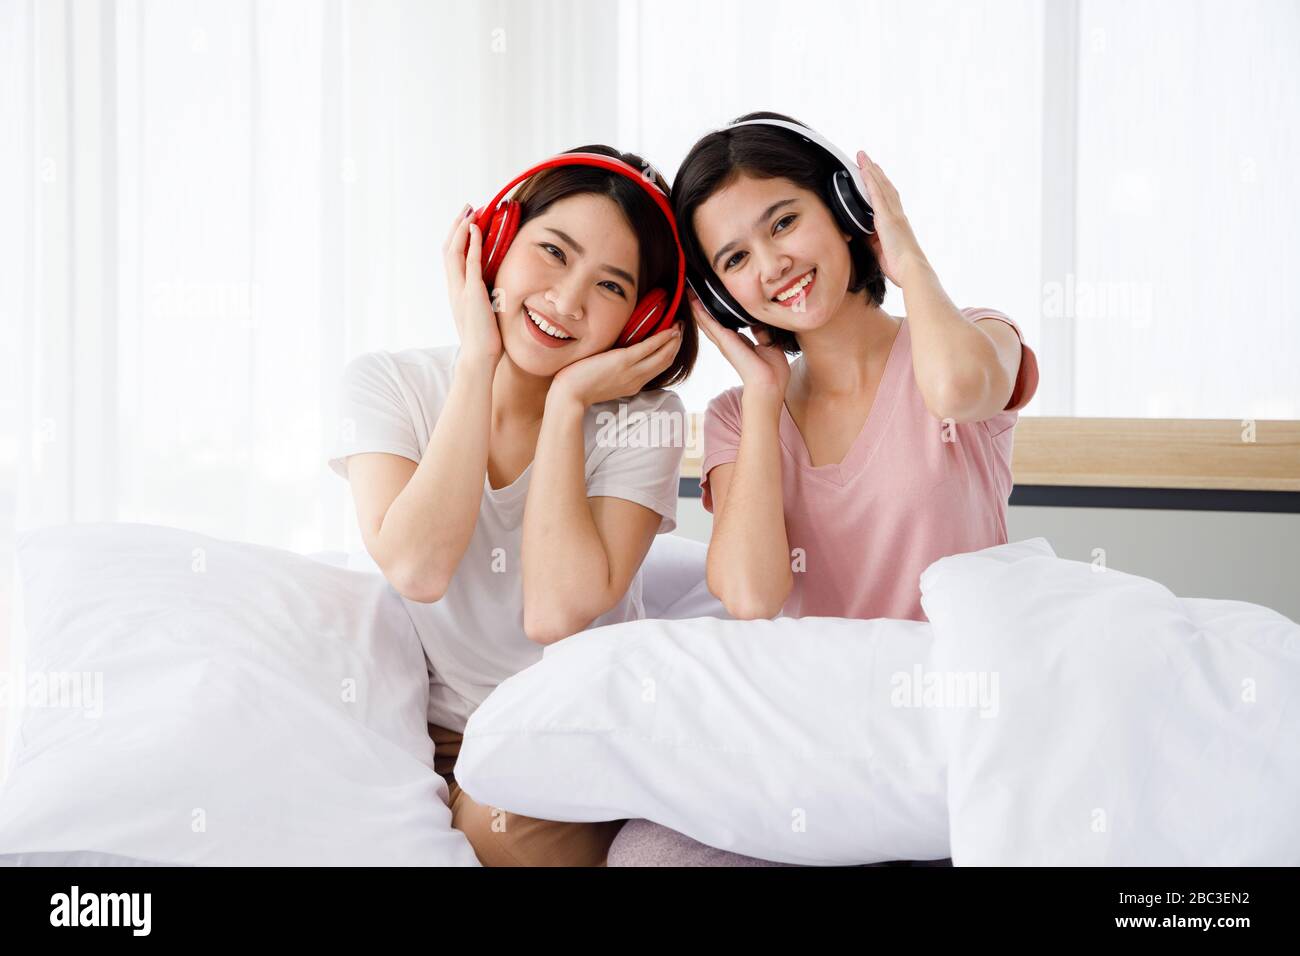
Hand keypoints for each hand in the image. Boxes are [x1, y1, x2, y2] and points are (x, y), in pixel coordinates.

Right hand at [442, 203, 502, 369]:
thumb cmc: (485, 339)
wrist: (479, 357)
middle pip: (448, 248)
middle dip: (457, 225)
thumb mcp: (484, 311)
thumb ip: (485, 296)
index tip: (467, 221)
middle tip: (467, 208)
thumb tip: (495, 287)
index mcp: (456, 291)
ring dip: (462, 228)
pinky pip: (470, 262)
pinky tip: (477, 229)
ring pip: (454, 251)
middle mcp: (454, 287)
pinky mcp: (472, 293)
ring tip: (471, 211)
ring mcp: (461, 289)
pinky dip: (472, 243)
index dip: (457, 237)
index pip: (451, 257)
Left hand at [549, 323, 682, 406]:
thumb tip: (615, 358)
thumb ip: (615, 372)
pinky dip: (662, 337)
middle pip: (665, 362)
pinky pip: (649, 347)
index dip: (669, 353)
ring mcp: (632, 371)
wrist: (569, 396)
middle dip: (676, 344)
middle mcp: (637, 380)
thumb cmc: (579, 387)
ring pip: (663, 355)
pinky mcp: (624, 361)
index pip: (657, 369)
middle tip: (681, 329)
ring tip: (679, 325)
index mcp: (633, 385)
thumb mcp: (604, 382)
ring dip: (674, 339)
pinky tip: (669, 328)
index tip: (673, 340)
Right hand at [688, 289, 790, 397]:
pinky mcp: (724, 341)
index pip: (727, 327)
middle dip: (703, 309)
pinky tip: (694, 302)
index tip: (714, 302)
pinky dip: (701, 313)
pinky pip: (710, 324)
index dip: (720, 315)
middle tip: (693, 294)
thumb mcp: (770, 345)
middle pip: (712, 323)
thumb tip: (758, 320)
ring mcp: (725, 342)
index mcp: (741, 344)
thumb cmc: (773, 371)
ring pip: (707, 322)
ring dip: (698, 309)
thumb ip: (762, 332)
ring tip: (689, 294)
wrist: (769, 383)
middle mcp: (730, 343)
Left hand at [855, 150, 927, 287]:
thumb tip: (860, 236)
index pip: (887, 199)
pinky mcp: (887, 217)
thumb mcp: (882, 251)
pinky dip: (870, 181)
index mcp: (897, 223)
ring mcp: (892, 214)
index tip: (875, 174)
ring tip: (863, 158)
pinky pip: (877, 194)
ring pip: (880, 186)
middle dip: (875, 172)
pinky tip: (865, 170)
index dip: (881, 185)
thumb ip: (872, 241)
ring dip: (871, 171)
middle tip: (867, 159)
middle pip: (884, 188)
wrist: (911, 269)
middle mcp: (897, 215)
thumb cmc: (900, 266)